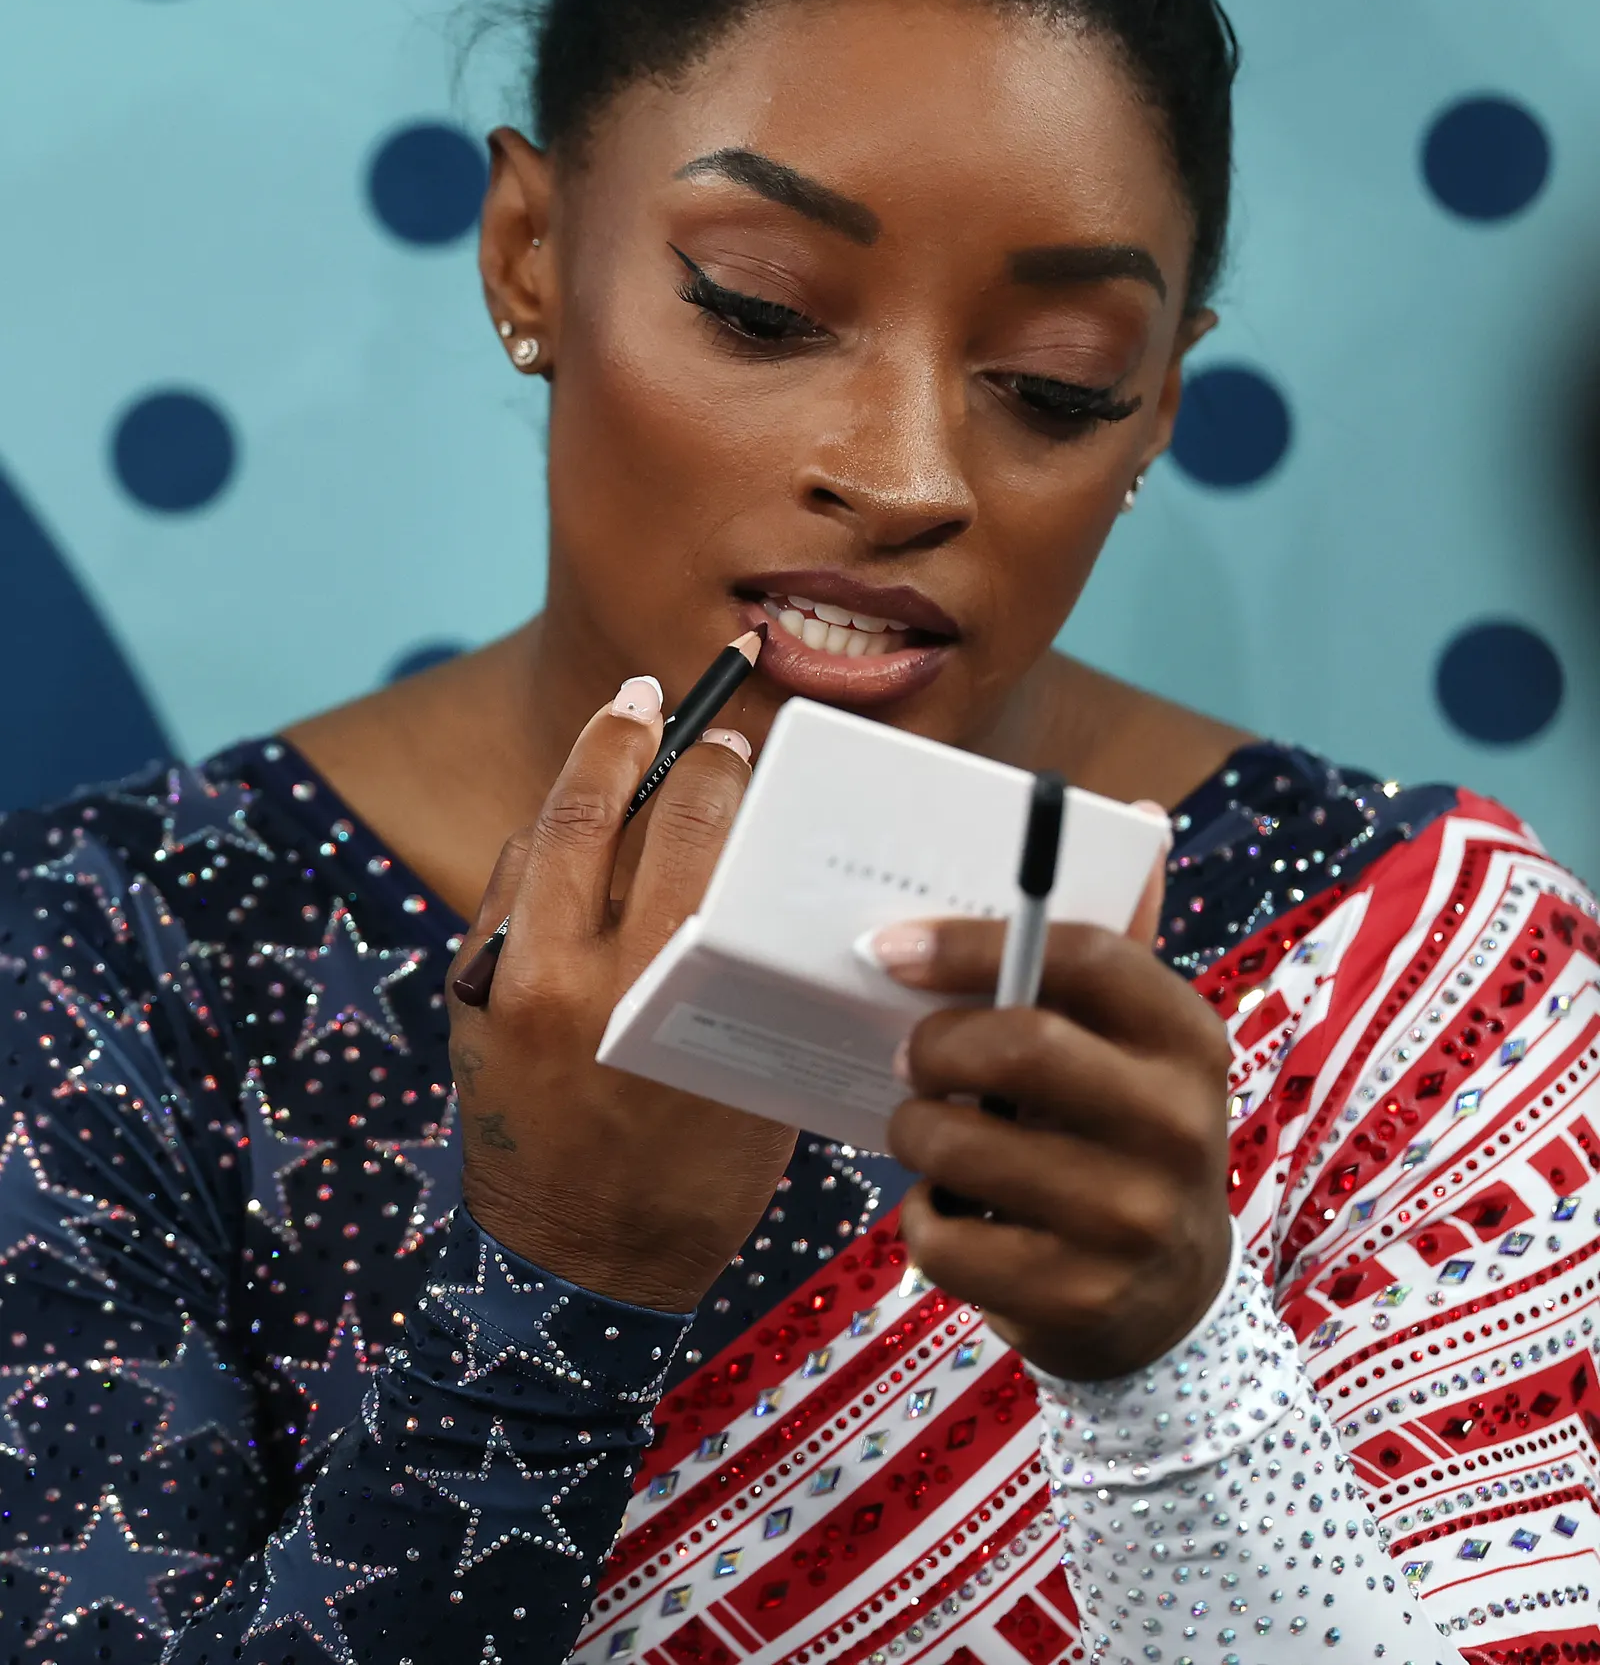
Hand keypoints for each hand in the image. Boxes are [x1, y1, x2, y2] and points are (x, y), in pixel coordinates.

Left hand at [446, 681, 795, 1312]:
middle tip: (662, 699)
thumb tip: (758, 860)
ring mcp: (502, 980)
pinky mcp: (467, 992)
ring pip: (540, 833)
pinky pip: (508, 885)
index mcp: (655, 992)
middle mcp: (566, 974)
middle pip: (596, 804)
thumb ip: (742, 965)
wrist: (575, 1280)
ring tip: (621, 730)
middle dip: (635, 734)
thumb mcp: (747, 1072)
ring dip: (583, 776)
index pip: (692, 834)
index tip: (739, 741)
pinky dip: (546, 843)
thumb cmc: (694, 1184)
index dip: (718, 770)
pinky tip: (579, 828)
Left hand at [882, 919, 1231, 1379]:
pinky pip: (945, 1238)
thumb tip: (1136, 812)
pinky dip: (923, 1221)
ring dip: (915, 1132)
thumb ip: (1115, 940)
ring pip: (963, 1145)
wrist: (1172, 1300)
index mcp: (1189, 1039)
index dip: (976, 942)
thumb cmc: (1122, 1133)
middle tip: (908, 1058)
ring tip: (926, 1132)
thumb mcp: (1138, 1045)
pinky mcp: (1079, 1298)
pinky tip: (953, 1214)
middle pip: (1020, 1045)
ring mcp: (1132, 1220)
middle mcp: (1178, 1125)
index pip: (1086, 953)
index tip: (894, 949)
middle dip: (934, 1046)